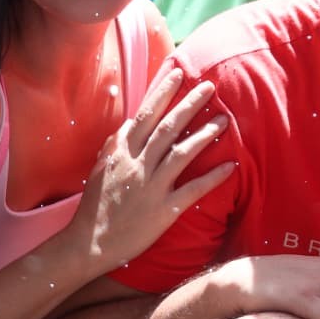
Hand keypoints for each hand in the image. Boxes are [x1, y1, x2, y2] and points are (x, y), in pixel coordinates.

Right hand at [63, 69, 234, 271]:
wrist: (88, 244)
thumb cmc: (95, 206)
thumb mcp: (101, 168)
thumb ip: (116, 144)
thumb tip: (131, 122)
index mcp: (121, 152)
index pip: (146, 115)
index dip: (163, 93)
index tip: (179, 74)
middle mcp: (137, 165)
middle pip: (168, 127)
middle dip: (190, 104)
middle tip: (210, 87)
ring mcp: (151, 187)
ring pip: (182, 153)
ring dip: (206, 134)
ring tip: (225, 119)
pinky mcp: (163, 210)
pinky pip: (193, 190)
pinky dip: (213, 177)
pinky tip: (231, 166)